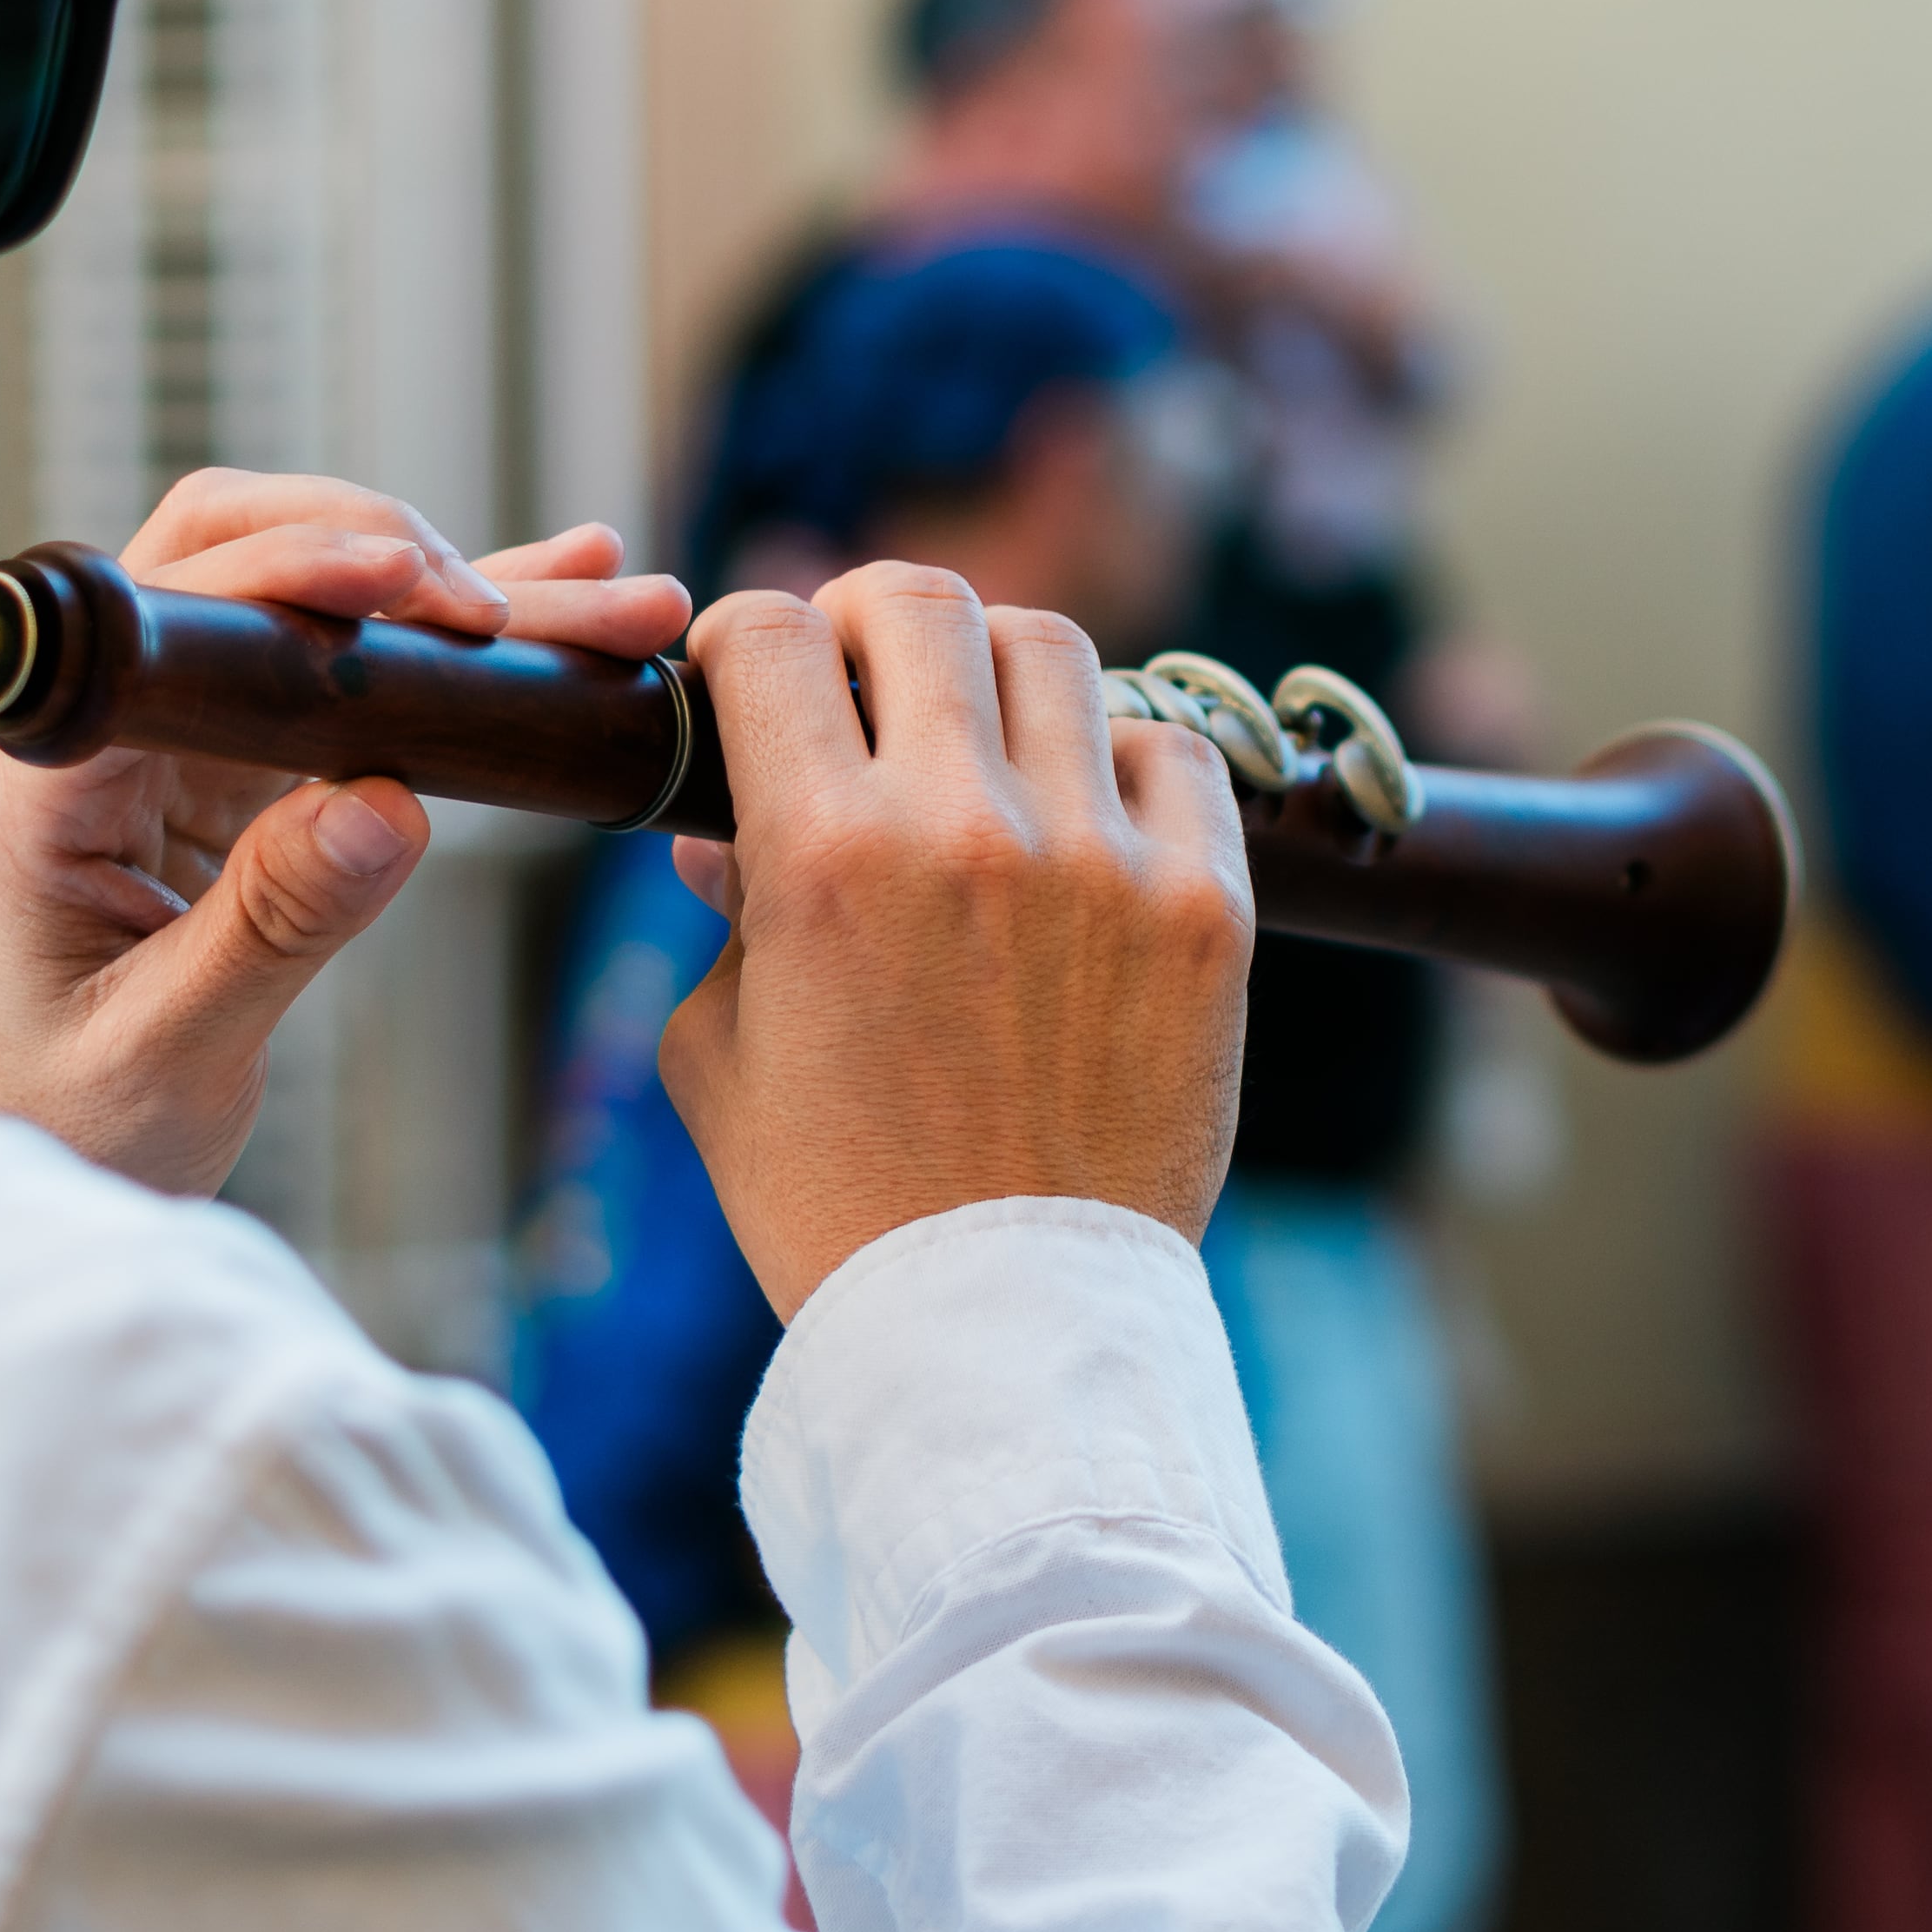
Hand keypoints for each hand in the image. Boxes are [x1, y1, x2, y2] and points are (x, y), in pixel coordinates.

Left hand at [0, 472, 688, 1193]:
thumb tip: (391, 804)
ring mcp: (193, 735)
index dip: (285, 573)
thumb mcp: (168, 1046)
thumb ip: (272, 925)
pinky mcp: (261, 766)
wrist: (62, 1162)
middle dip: (392, 554)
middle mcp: (119, 726)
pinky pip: (371, 677)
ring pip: (331, 607)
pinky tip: (566, 609)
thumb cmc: (73, 1117)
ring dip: (469, 590)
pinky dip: (467, 648)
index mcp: (56, 777)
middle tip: (509, 615)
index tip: (403, 580)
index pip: (164, 615)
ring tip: (608, 593)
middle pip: (245, 557)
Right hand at [657, 563, 1253, 1315]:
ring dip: (997, 674)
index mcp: (824, 859)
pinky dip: (1120, 757)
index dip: (748, 638)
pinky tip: (1085, 814)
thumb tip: (727, 822)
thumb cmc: (839, 1206)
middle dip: (871, 620)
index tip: (755, 678)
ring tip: (980, 737)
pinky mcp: (1207, 907)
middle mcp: (967, 831)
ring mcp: (1101, 860)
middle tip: (864, 674)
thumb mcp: (724, 1058)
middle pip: (921, 603)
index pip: (773, 634)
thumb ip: (724, 912)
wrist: (1003, 1329)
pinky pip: (1172, 750)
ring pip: (1053, 650)